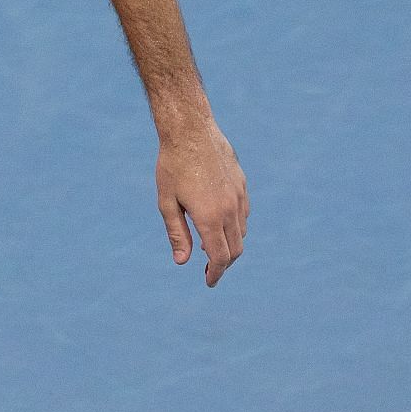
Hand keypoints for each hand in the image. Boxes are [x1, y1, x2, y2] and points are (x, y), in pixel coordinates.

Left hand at [156, 121, 247, 286]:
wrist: (190, 129)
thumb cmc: (172, 165)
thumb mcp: (167, 202)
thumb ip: (177, 233)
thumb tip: (182, 262)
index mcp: (210, 217)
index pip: (219, 257)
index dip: (215, 274)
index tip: (208, 282)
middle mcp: (229, 209)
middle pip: (235, 249)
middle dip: (223, 263)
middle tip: (208, 269)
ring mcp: (239, 195)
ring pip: (242, 231)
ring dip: (230, 244)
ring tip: (209, 245)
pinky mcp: (242, 183)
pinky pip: (244, 213)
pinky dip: (235, 226)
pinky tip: (219, 221)